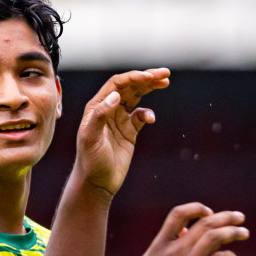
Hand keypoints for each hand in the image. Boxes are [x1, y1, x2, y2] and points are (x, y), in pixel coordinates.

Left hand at [74, 68, 169, 196]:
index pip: (117, 84)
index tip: (149, 76)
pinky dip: (149, 115)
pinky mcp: (130, 132)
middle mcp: (108, 109)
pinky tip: (152, 119)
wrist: (97, 182)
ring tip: (165, 82)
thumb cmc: (90, 160)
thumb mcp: (91, 137)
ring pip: (137, 98)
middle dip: (147, 78)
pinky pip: (142, 117)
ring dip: (151, 89)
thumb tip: (116, 96)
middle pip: (130, 87)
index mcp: (97, 106)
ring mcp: (120, 119)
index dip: (133, 78)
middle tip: (165, 73)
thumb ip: (101, 115)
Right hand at [131, 204, 243, 255]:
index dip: (197, 209)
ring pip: (215, 237)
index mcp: (160, 246)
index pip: (178, 214)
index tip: (210, 213)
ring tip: (244, 232)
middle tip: (240, 217)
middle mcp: (174, 252)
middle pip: (204, 223)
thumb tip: (184, 229)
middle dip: (226, 217)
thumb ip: (164, 244)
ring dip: (233, 232)